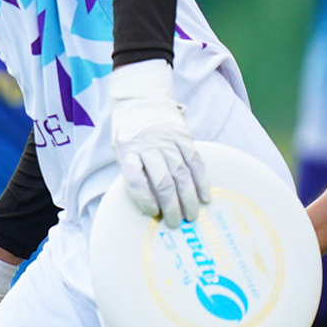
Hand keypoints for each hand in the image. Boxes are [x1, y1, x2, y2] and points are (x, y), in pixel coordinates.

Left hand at [108, 59, 208, 228]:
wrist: (140, 103)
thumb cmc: (129, 134)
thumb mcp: (121, 151)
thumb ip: (133, 172)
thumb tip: (150, 204)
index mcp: (128, 151)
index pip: (135, 180)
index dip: (144, 199)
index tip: (151, 213)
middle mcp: (149, 147)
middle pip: (161, 182)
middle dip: (170, 206)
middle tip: (174, 223)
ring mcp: (168, 142)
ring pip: (181, 175)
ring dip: (188, 198)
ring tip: (191, 216)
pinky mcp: (184, 138)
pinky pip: (196, 162)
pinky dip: (201, 181)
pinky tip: (205, 196)